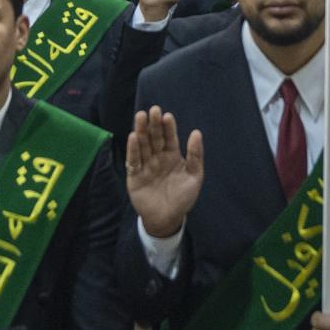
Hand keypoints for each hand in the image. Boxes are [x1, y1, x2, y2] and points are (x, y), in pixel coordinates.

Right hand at [125, 106, 203, 239]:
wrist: (168, 219)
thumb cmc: (183, 198)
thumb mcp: (194, 177)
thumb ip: (195, 156)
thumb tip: (196, 132)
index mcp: (172, 156)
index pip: (169, 137)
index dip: (168, 127)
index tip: (167, 116)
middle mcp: (157, 157)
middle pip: (154, 137)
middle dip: (153, 124)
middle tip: (152, 110)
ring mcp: (145, 165)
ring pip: (142, 145)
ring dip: (141, 131)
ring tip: (140, 117)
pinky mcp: (134, 175)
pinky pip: (133, 160)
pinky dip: (133, 149)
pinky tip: (133, 137)